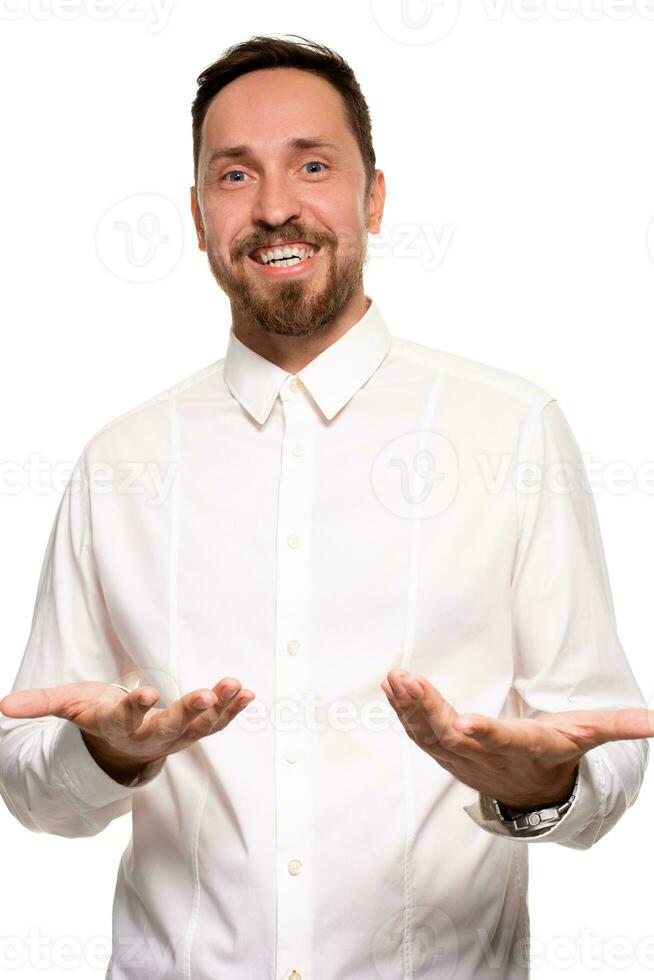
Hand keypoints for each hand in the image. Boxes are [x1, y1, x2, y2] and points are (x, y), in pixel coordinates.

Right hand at [0, 678, 254, 780]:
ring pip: (201, 727)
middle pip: (171, 727)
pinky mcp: (194, 731)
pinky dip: (234, 711)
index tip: (145, 692)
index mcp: (118, 725)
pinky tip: (248, 694)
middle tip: (207, 695)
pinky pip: (218, 724)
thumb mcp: (69, 705)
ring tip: (236, 687)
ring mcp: (175, 736)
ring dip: (220, 709)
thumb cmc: (96, 715)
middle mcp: (149, 734)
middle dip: (189, 712)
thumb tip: (1, 707)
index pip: (126, 717)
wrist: (119, 745)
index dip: (135, 706)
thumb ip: (41, 703)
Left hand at [381, 668, 653, 808]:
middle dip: (430, 710)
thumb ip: (618, 726)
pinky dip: (403, 711)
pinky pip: (419, 732)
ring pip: (430, 734)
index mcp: (524, 747)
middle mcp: (487, 754)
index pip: (504, 740)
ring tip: (396, 678)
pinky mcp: (444, 751)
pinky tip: (391, 686)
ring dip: (410, 707)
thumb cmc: (557, 754)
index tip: (466, 724)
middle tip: (410, 681)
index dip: (486, 734)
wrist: (530, 792)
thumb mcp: (587, 737)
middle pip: (454, 735)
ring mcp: (461, 756)